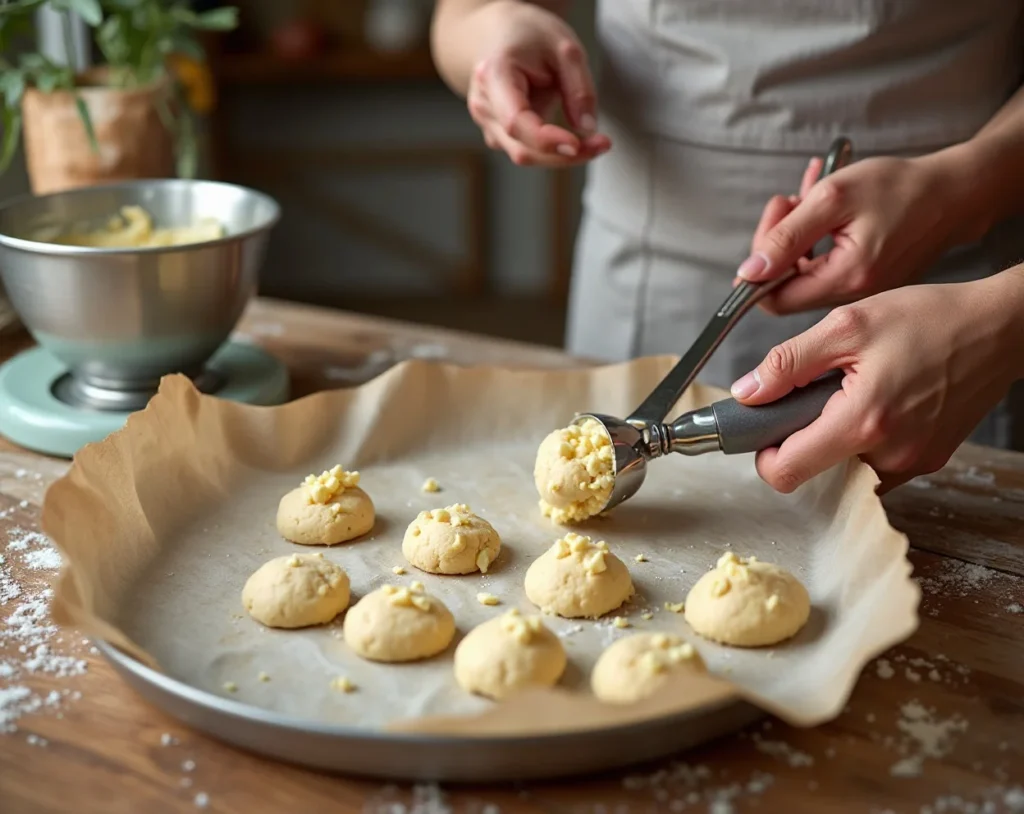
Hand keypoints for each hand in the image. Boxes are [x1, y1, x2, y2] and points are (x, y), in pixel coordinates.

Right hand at [464, 1, 610, 165]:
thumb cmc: (529, 35)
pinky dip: (554, 151)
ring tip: (597, 143)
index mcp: (494, 75)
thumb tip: (587, 129)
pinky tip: (575, 139)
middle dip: (564, 155)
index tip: (577, 145)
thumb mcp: (566, 49)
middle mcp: (484, 105)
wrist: (499, 33)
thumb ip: (579, 88)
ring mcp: (487, 123)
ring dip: (562, 156)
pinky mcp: (498, 134)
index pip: (515, 121)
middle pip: (522, 148)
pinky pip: (527, 151)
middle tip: (603, 144)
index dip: (546, 140)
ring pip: (525, 155)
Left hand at [729, 268, 1023, 493]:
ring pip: (843, 470)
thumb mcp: (846, 326)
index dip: (764, 454)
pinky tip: (875, 404)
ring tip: (851, 393)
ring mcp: (912, 464)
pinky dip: (862, 442)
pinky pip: (874, 465)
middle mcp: (889, 456)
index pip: (786, 473)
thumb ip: (788, 363)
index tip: (765, 427)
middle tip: (811, 397)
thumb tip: (747, 393)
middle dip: (801, 440)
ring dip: (834, 440)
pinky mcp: (927, 462)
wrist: (1000, 329)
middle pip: (814, 472)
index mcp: (863, 423)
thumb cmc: (929, 319)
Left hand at [737, 148, 984, 313]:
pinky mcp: (863, 280)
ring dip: (794, 230)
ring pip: (802, 269)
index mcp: (843, 280)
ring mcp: (858, 290)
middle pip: (784, 284)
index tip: (771, 227)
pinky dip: (814, 232)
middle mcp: (850, 295)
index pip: (773, 300)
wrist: (954, 192)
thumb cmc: (900, 188)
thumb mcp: (832, 199)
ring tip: (808, 195)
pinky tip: (822, 203)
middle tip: (788, 201)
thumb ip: (785, 237)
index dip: (759, 268)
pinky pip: (822, 261)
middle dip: (777, 240)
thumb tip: (749, 271)